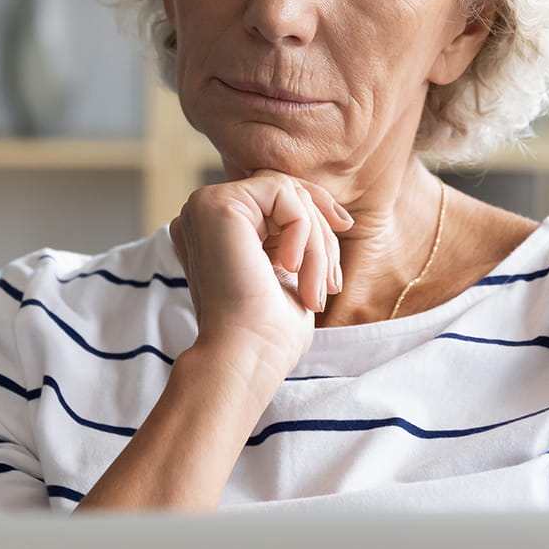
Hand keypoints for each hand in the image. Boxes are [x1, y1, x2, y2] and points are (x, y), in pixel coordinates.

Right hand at [168, 169, 352, 381]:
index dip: (313, 209)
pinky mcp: (215, 204)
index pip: (274, 196)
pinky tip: (292, 267)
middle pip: (284, 191)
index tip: (344, 226)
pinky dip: (303, 231)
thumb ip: (296, 236)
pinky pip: (282, 193)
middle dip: (321, 232)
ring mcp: (204, 206)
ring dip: (316, 241)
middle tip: (330, 282)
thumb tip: (332, 212)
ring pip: (287, 192)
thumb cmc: (269, 331)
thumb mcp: (290, 272)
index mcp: (216, 230)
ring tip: (317, 287)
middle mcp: (204, 214)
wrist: (245, 356)